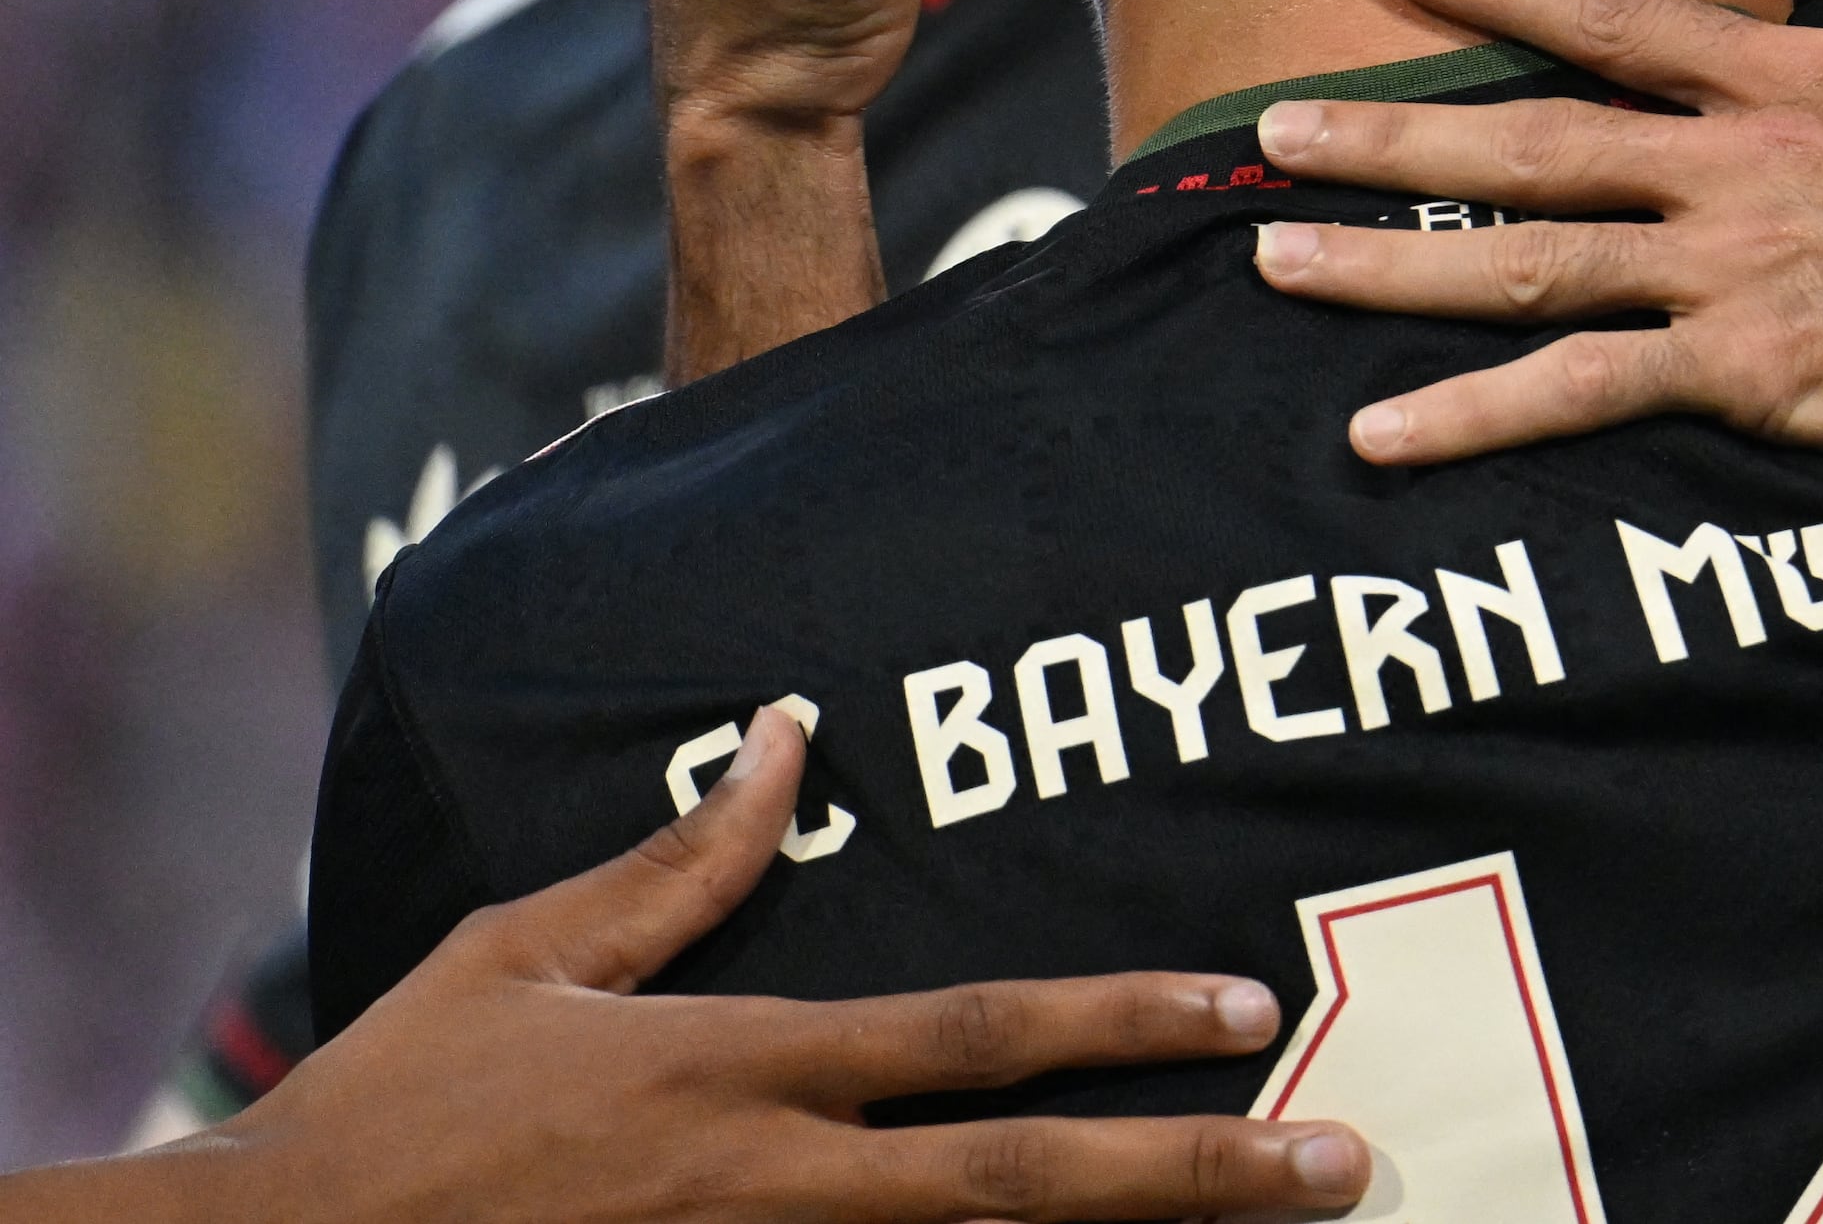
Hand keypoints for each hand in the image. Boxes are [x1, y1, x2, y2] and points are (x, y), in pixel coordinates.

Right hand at [152, 707, 1363, 1223]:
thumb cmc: (389, 1114)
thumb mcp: (522, 958)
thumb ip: (678, 864)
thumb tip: (789, 733)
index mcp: (730, 1071)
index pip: (965, 1038)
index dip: (1116, 1018)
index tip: (1249, 1005)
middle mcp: (762, 1187)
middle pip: (1014, 1181)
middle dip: (1193, 1172)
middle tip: (1344, 1162)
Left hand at [1244, 0, 1822, 498]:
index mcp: (1819, 80)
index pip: (1624, 17)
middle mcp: (1753, 160)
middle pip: (1536, 136)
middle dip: (1394, 127)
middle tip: (1274, 123)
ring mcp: (1745, 266)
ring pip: (1525, 258)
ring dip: (1387, 261)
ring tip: (1269, 256)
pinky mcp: (1759, 373)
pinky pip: (1582, 393)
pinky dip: (1471, 418)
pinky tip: (1375, 439)